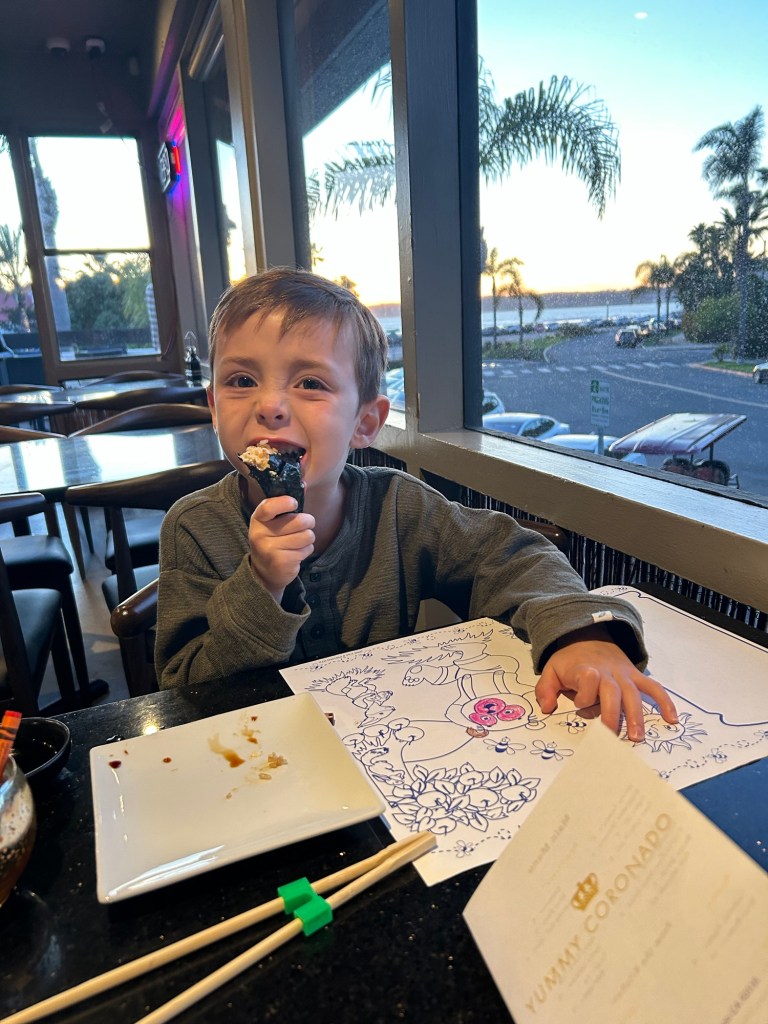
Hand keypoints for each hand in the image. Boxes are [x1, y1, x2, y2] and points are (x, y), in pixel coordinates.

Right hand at [248, 495, 314, 601]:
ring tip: (299, 541)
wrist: (264, 572)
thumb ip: (282, 509)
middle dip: (308, 522)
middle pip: (299, 521)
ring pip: (307, 536)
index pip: (269, 507)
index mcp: (257, 520)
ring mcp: (270, 549)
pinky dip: (306, 550)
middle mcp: (260, 534)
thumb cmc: (272, 540)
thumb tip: (305, 484)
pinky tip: (296, 553)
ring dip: (308, 538)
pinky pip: (306, 549)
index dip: (285, 503)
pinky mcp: (282, 562)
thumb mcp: (270, 524)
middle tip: (306, 525)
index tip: (294, 504)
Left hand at [535, 635, 677, 741]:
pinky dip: (664, 701)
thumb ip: (545, 689)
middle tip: (613, 737)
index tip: (578, 704)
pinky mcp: (635, 676)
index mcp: (585, 670)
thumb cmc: (569, 660)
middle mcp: (607, 672)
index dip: (583, 695)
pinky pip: (653, 687)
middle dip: (613, 714)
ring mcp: (624, 674)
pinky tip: (672, 719)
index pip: (587, 682)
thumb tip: (546, 709)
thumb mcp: (550, 670)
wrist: (587, 634)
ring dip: (637, 715)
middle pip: (613, 692)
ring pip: (633, 694)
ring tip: (637, 737)